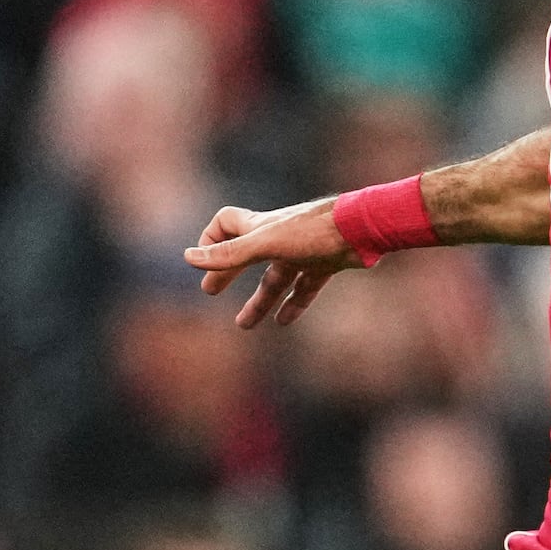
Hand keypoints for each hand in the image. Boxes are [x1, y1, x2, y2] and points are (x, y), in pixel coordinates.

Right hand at [186, 199, 352, 326]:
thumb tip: (188, 257)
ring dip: (259, 300)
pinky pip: (304, 287)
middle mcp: (279, 238)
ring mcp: (302, 251)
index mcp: (261, 227)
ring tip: (243, 324)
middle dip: (227, 273)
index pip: (226, 224)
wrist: (363, 229)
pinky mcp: (325, 264)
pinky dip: (293, 303)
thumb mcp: (265, 244)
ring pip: (275, 278)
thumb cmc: (313, 231)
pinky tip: (284, 321)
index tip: (203, 260)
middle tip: (210, 291)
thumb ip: (230, 253)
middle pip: (245, 256)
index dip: (211, 239)